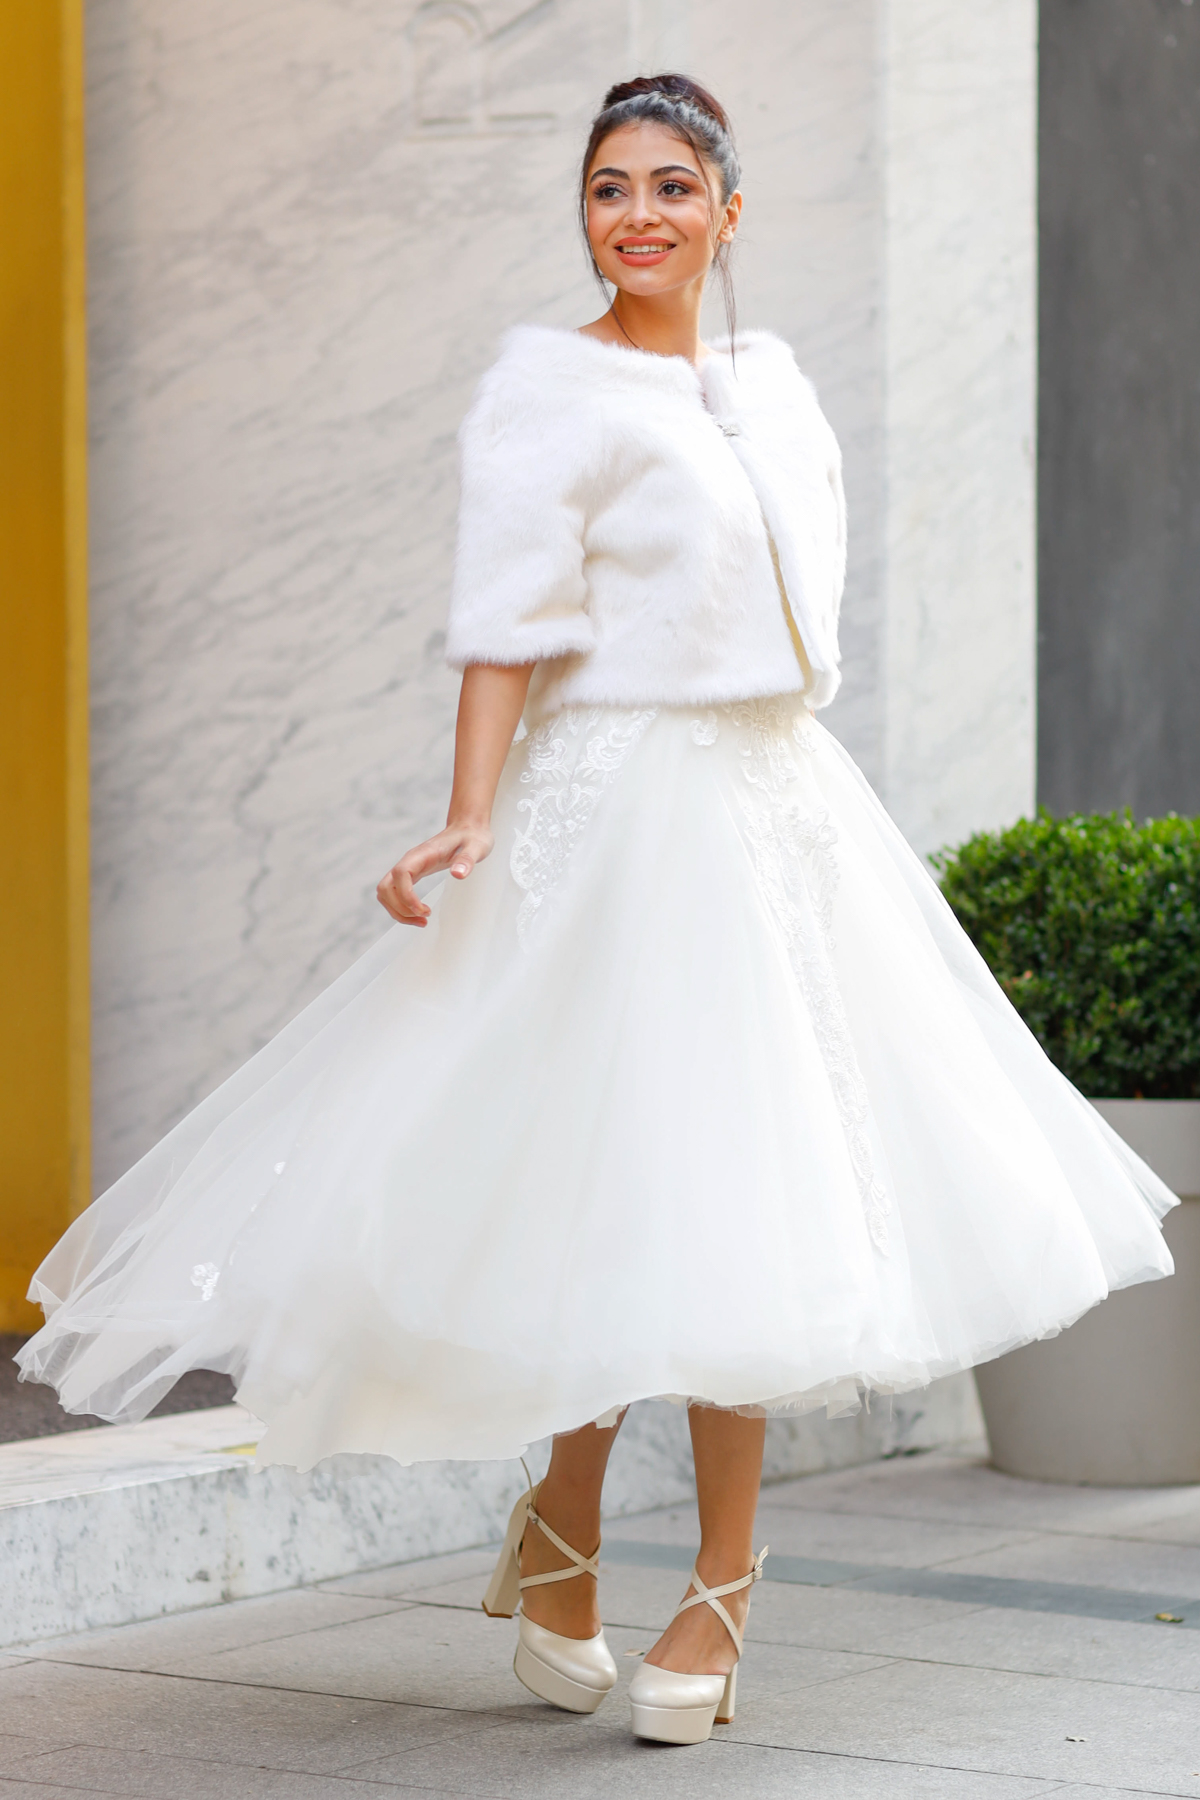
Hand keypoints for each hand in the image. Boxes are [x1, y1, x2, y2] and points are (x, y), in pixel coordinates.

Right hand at [376, 824, 493, 925]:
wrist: (467, 829)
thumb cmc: (471, 837)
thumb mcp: (477, 847)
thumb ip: (467, 859)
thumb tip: (458, 875)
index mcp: (421, 854)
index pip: (401, 874)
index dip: (406, 896)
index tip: (424, 910)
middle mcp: (409, 861)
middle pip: (385, 887)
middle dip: (400, 909)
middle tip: (423, 919)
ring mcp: (407, 868)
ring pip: (385, 893)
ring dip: (398, 911)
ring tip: (421, 921)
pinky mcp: (411, 874)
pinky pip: (394, 893)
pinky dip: (401, 908)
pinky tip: (419, 913)